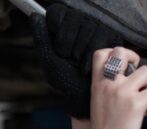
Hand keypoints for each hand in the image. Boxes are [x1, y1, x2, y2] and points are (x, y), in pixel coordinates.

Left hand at [30, 4, 122, 118]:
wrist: (87, 97)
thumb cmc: (67, 81)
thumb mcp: (50, 61)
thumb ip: (42, 39)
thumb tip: (35, 17)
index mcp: (62, 29)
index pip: (58, 14)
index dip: (59, 34)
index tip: (61, 51)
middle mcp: (79, 26)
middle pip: (75, 19)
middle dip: (70, 45)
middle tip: (71, 59)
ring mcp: (96, 30)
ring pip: (89, 26)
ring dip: (82, 50)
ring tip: (80, 63)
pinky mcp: (111, 37)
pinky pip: (103, 36)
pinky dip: (94, 54)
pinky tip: (89, 65)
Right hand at [88, 47, 146, 128]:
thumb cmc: (104, 127)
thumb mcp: (98, 100)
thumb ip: (108, 84)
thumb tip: (128, 72)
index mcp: (97, 83)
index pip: (102, 53)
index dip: (117, 52)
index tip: (125, 65)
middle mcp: (109, 84)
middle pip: (122, 52)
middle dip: (135, 61)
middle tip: (137, 78)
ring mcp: (122, 93)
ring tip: (142, 100)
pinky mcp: (136, 104)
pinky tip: (145, 113)